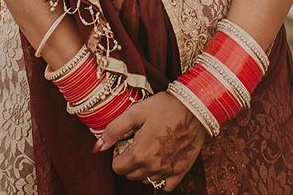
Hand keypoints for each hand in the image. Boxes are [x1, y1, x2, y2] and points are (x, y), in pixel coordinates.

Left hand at [93, 91, 208, 190]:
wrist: (196, 107)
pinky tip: (162, 160)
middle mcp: (152, 167)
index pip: (117, 168)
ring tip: (151, 148)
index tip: (126, 141)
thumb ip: (114, 130)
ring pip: (146, 180)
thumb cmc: (165, 106)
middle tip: (138, 142)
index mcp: (139, 154)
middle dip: (129, 161)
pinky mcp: (181, 171)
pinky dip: (161, 177)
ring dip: (144, 169)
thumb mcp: (136, 112)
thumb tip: (96, 148)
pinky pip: (166, 185)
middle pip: (130, 175)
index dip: (118, 154)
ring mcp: (167, 171)